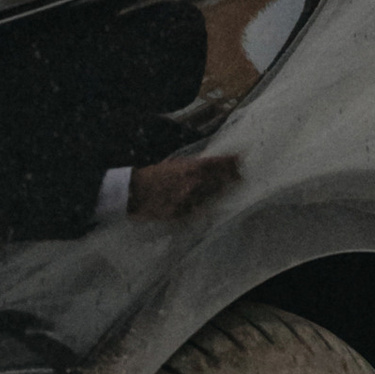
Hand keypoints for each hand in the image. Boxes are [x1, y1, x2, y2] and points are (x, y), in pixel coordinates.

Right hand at [127, 150, 241, 221]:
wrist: (134, 192)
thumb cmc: (154, 175)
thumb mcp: (174, 164)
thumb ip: (194, 166)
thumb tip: (212, 165)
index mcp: (191, 167)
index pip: (218, 163)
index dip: (231, 161)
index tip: (240, 159)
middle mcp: (194, 183)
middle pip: (221, 181)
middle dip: (231, 178)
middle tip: (239, 177)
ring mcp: (190, 200)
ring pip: (212, 197)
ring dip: (219, 192)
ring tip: (224, 189)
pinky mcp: (184, 214)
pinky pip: (200, 211)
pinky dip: (204, 207)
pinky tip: (207, 205)